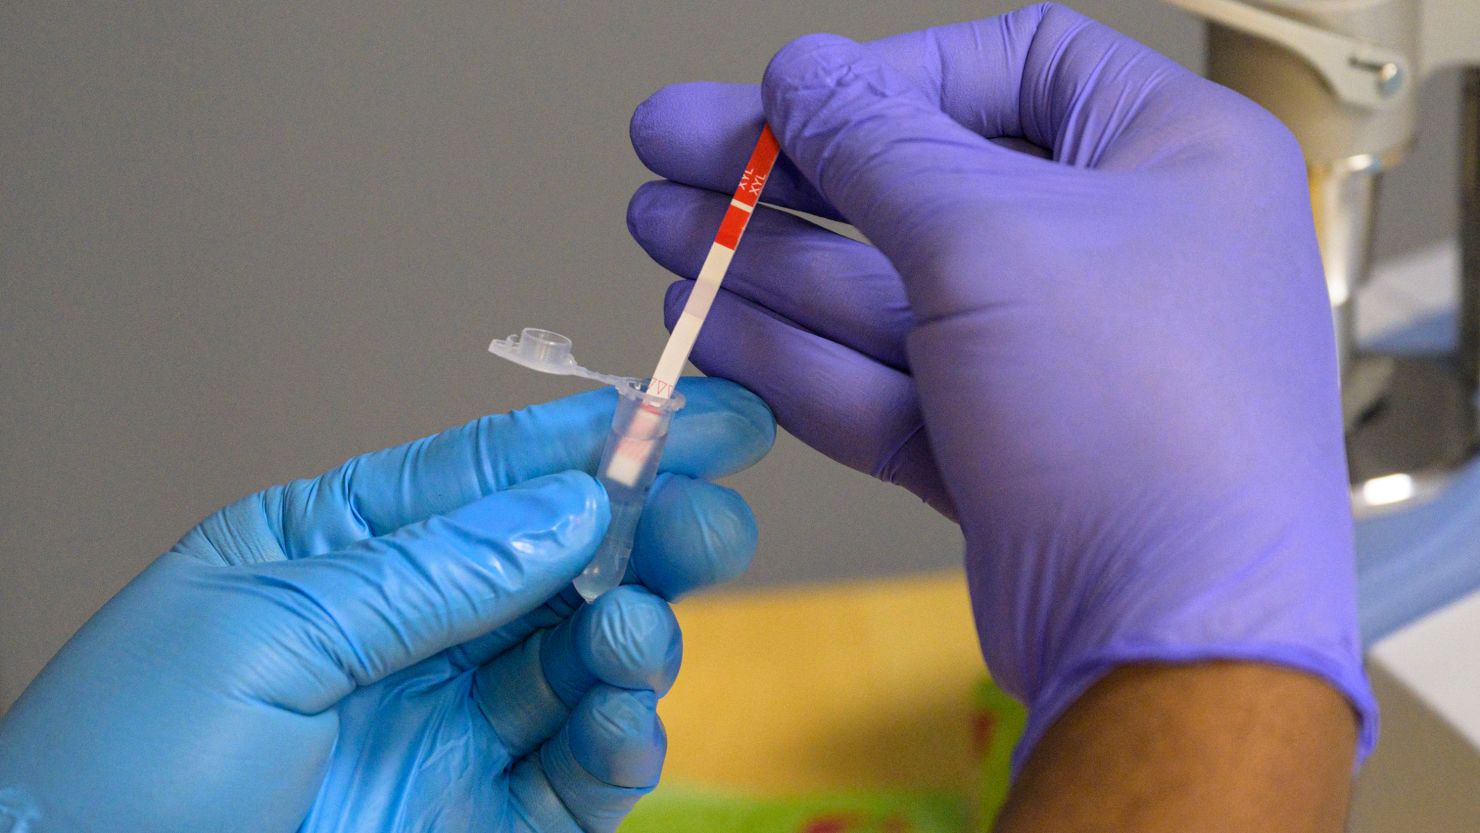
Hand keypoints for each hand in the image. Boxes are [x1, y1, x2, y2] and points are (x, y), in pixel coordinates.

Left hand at [0, 378, 773, 832]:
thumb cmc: (118, 772)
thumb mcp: (261, 638)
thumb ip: (430, 573)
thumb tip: (571, 506)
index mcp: (334, 553)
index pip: (485, 477)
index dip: (595, 440)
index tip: (696, 411)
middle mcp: (406, 632)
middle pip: (556, 565)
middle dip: (643, 534)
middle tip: (711, 519)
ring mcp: (446, 729)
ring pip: (580, 664)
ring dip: (633, 641)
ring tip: (631, 642)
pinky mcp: (477, 821)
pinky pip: (577, 776)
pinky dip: (618, 748)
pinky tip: (622, 730)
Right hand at [625, 3, 1373, 763]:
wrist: (1166, 637)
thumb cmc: (1135, 415)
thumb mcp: (987, 236)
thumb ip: (877, 142)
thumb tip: (804, 73)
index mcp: (1171, 156)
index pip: (1015, 66)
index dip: (890, 74)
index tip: (789, 97)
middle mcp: (1119, 249)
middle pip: (924, 182)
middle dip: (788, 173)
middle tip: (674, 149)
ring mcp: (1056, 358)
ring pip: (891, 291)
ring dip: (769, 261)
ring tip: (664, 229)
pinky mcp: (1002, 446)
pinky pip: (889, 380)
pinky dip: (798, 355)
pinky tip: (710, 323)